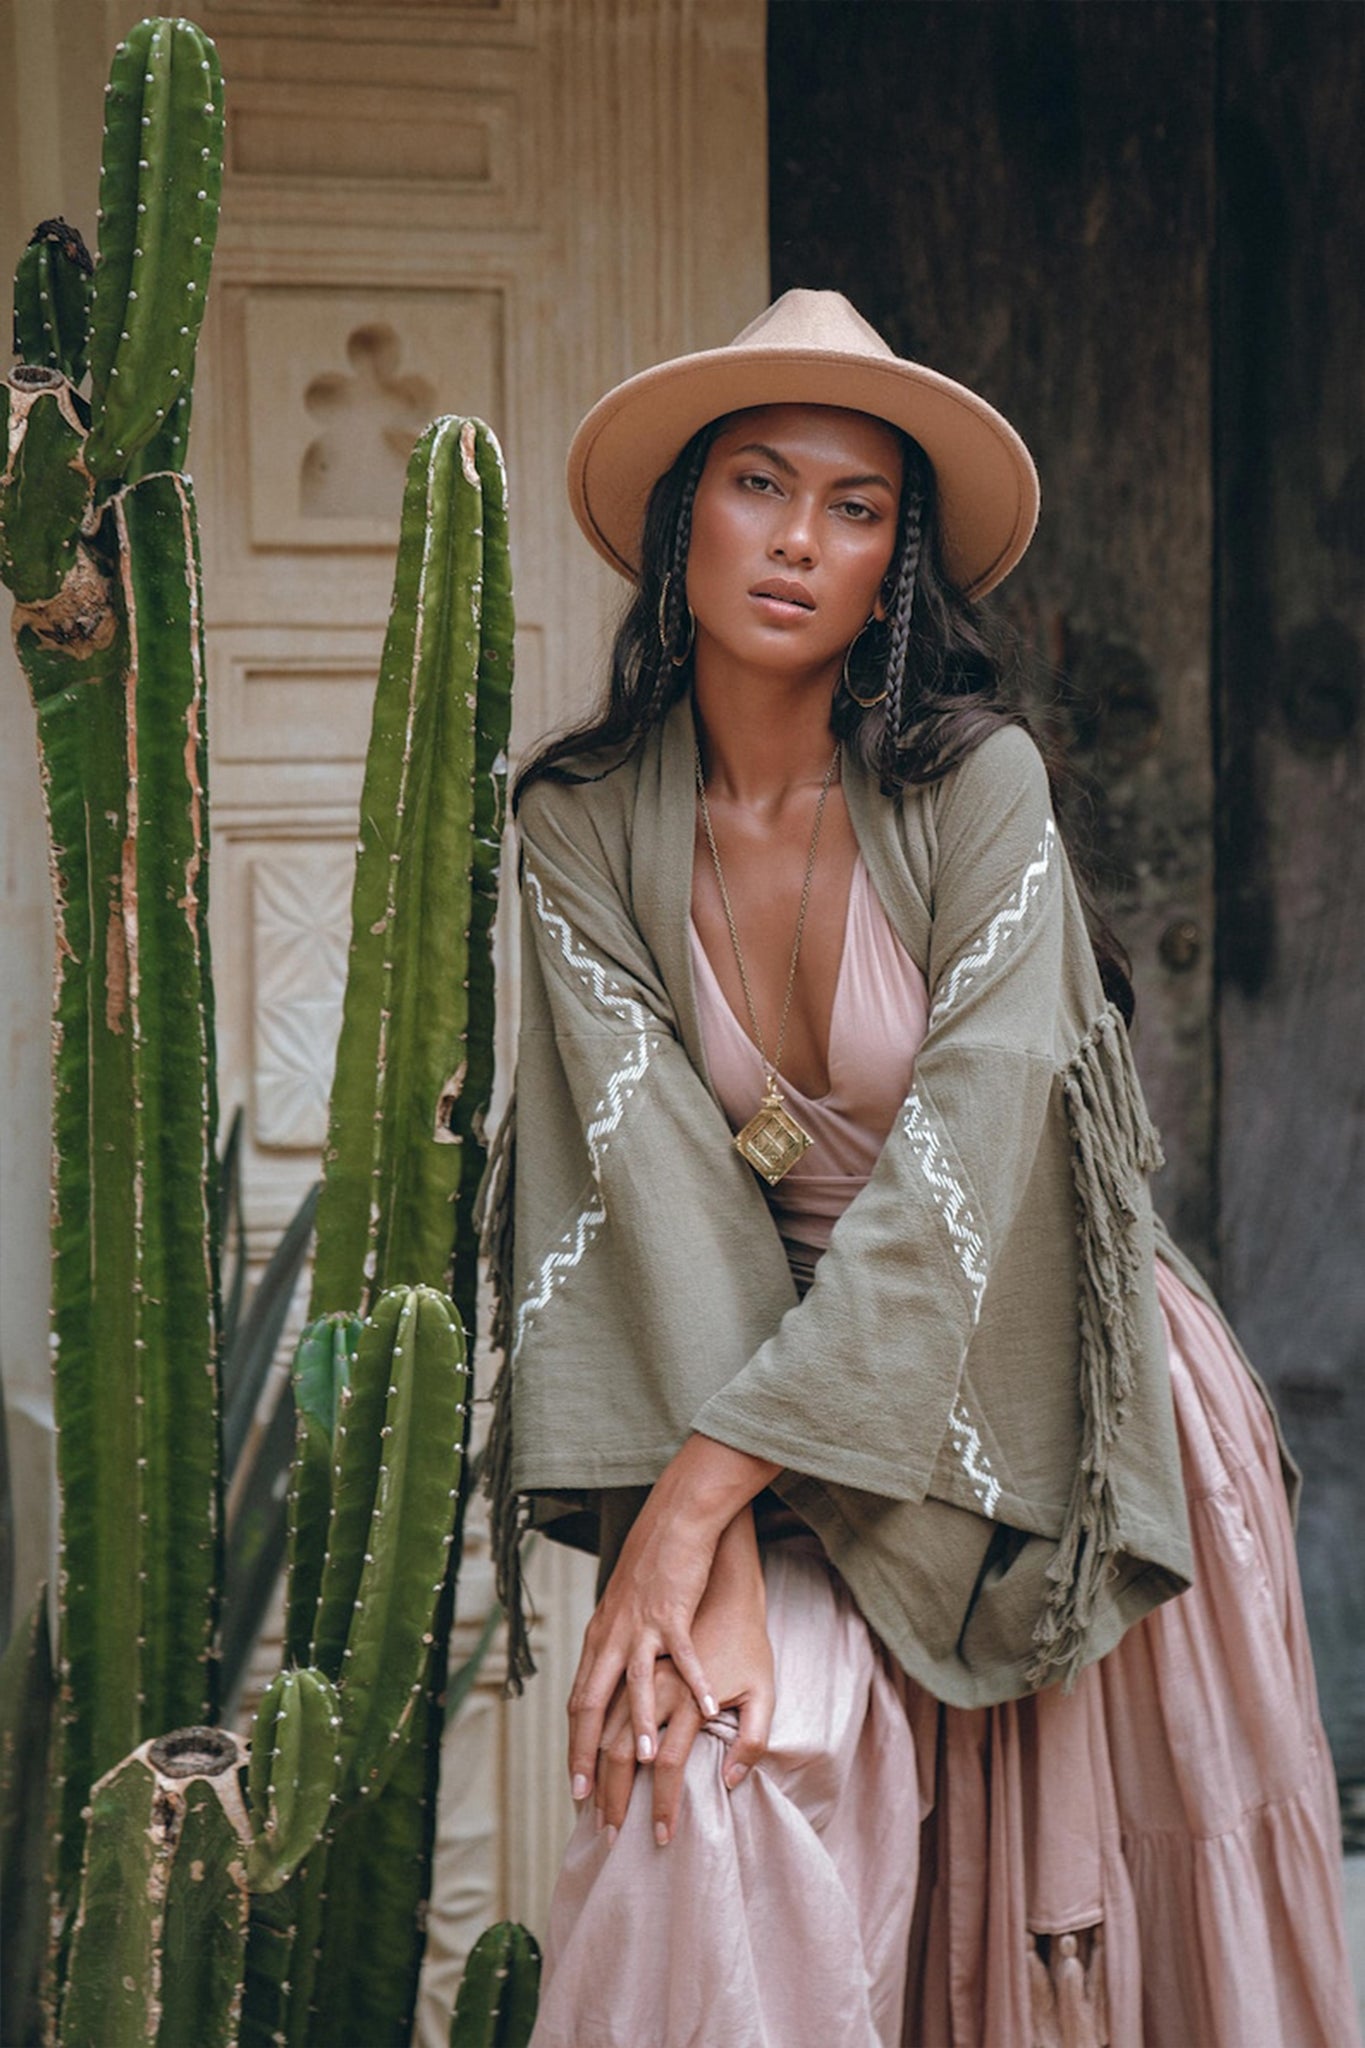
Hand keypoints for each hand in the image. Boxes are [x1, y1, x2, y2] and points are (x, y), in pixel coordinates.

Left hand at [594, 1510, 773, 1844]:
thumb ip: (616, 1650)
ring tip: (649, 1764)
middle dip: (592, 1756)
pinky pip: (684, 1654)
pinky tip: (708, 1709)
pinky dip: (696, 1683)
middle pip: (592, 1703)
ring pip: (637, 1682)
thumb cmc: (652, 1568)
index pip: (578, 1704)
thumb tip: (613, 1689)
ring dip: (642, 1724)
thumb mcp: (620, 1611)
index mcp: (600, 1640)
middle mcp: (612, 1636)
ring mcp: (641, 1624)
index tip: (577, 1790)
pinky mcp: (673, 1609)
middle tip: (596, 1801)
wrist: (673, 1521)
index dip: (576, 1748)